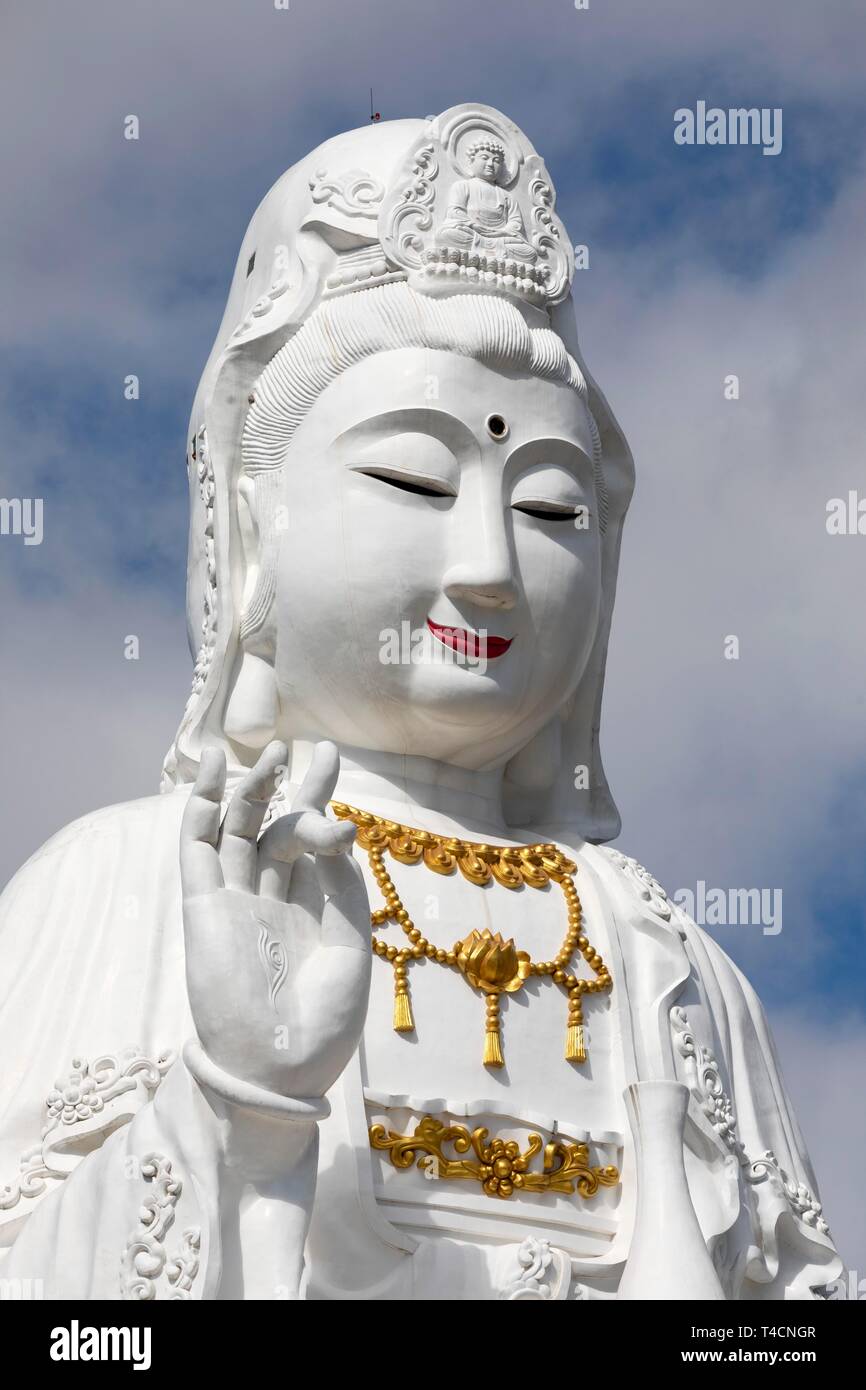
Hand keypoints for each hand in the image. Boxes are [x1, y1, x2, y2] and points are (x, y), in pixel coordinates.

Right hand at [180, 740, 371, 1098]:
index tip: (328, 756)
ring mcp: (235, 902)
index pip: (308, 838)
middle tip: (314, 748)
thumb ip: (340, 886)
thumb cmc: (324, 1023)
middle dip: (294, 786)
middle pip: (276, 826)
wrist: (282, 1070)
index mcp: (308, 910)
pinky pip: (197, 848)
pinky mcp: (204, 908)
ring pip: (237, 829)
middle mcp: (270, 899)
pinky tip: (211, 769)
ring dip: (253, 788)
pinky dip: (200, 805)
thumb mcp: (351, 945)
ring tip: (274, 752)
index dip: (317, 795)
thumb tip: (332, 832)